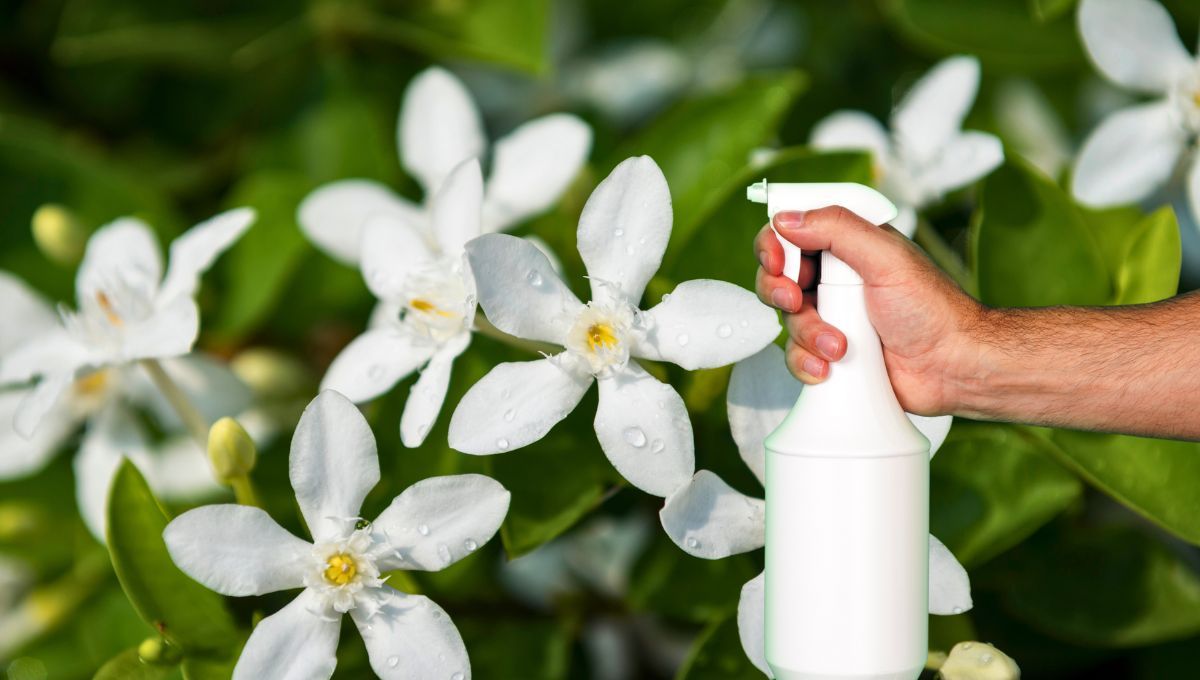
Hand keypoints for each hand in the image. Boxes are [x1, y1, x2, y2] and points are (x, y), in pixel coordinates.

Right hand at [754, 206, 983, 414]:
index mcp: (848, 246)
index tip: (778, 261)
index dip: (775, 244)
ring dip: (807, 334)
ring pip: (786, 320)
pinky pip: (796, 354)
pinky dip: (807, 361)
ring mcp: (831, 316)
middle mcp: (835, 279)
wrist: (952, 367)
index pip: (792, 232)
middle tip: (796, 300)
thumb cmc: (934, 310)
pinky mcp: (828, 351)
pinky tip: (830, 366)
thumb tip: (787, 219)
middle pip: (777, 276)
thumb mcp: (886, 257)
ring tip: (838, 346)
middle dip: (780, 291)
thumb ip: (837, 229)